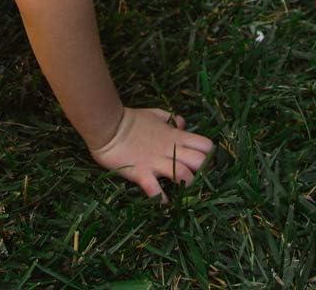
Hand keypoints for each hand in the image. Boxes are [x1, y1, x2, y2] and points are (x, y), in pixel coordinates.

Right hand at [88, 107, 212, 199]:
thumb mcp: (154, 114)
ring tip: (181, 189)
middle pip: (199, 162)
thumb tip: (183, 124)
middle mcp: (169, 149)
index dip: (208, 155)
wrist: (107, 126)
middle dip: (202, 172)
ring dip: (185, 185)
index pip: (204, 145)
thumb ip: (171, 118)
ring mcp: (156, 162)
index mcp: (174, 135)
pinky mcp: (141, 173)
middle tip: (195, 177)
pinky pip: (155, 190)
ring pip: (182, 175)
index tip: (203, 161)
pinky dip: (161, 199)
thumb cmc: (131, 120)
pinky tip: (163, 201)